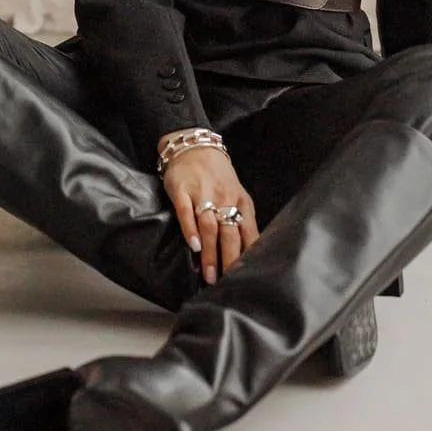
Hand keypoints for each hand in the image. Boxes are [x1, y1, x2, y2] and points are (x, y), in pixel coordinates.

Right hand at [159, 145, 258, 282]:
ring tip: (209, 274)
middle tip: (225, 283)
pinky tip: (194, 246)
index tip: (246, 278)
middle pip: (230, 232)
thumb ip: (242, 221)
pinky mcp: (182, 190)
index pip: (249, 232)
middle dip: (229, 259)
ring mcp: (203, 193)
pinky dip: (191, 230)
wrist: (195, 146)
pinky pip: (186, 212)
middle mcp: (225, 198)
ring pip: (210, 226)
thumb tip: (248, 255)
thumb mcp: (237, 196)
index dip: (248, 256)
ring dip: (210, 253)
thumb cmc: (219, 177)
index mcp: (242, 201)